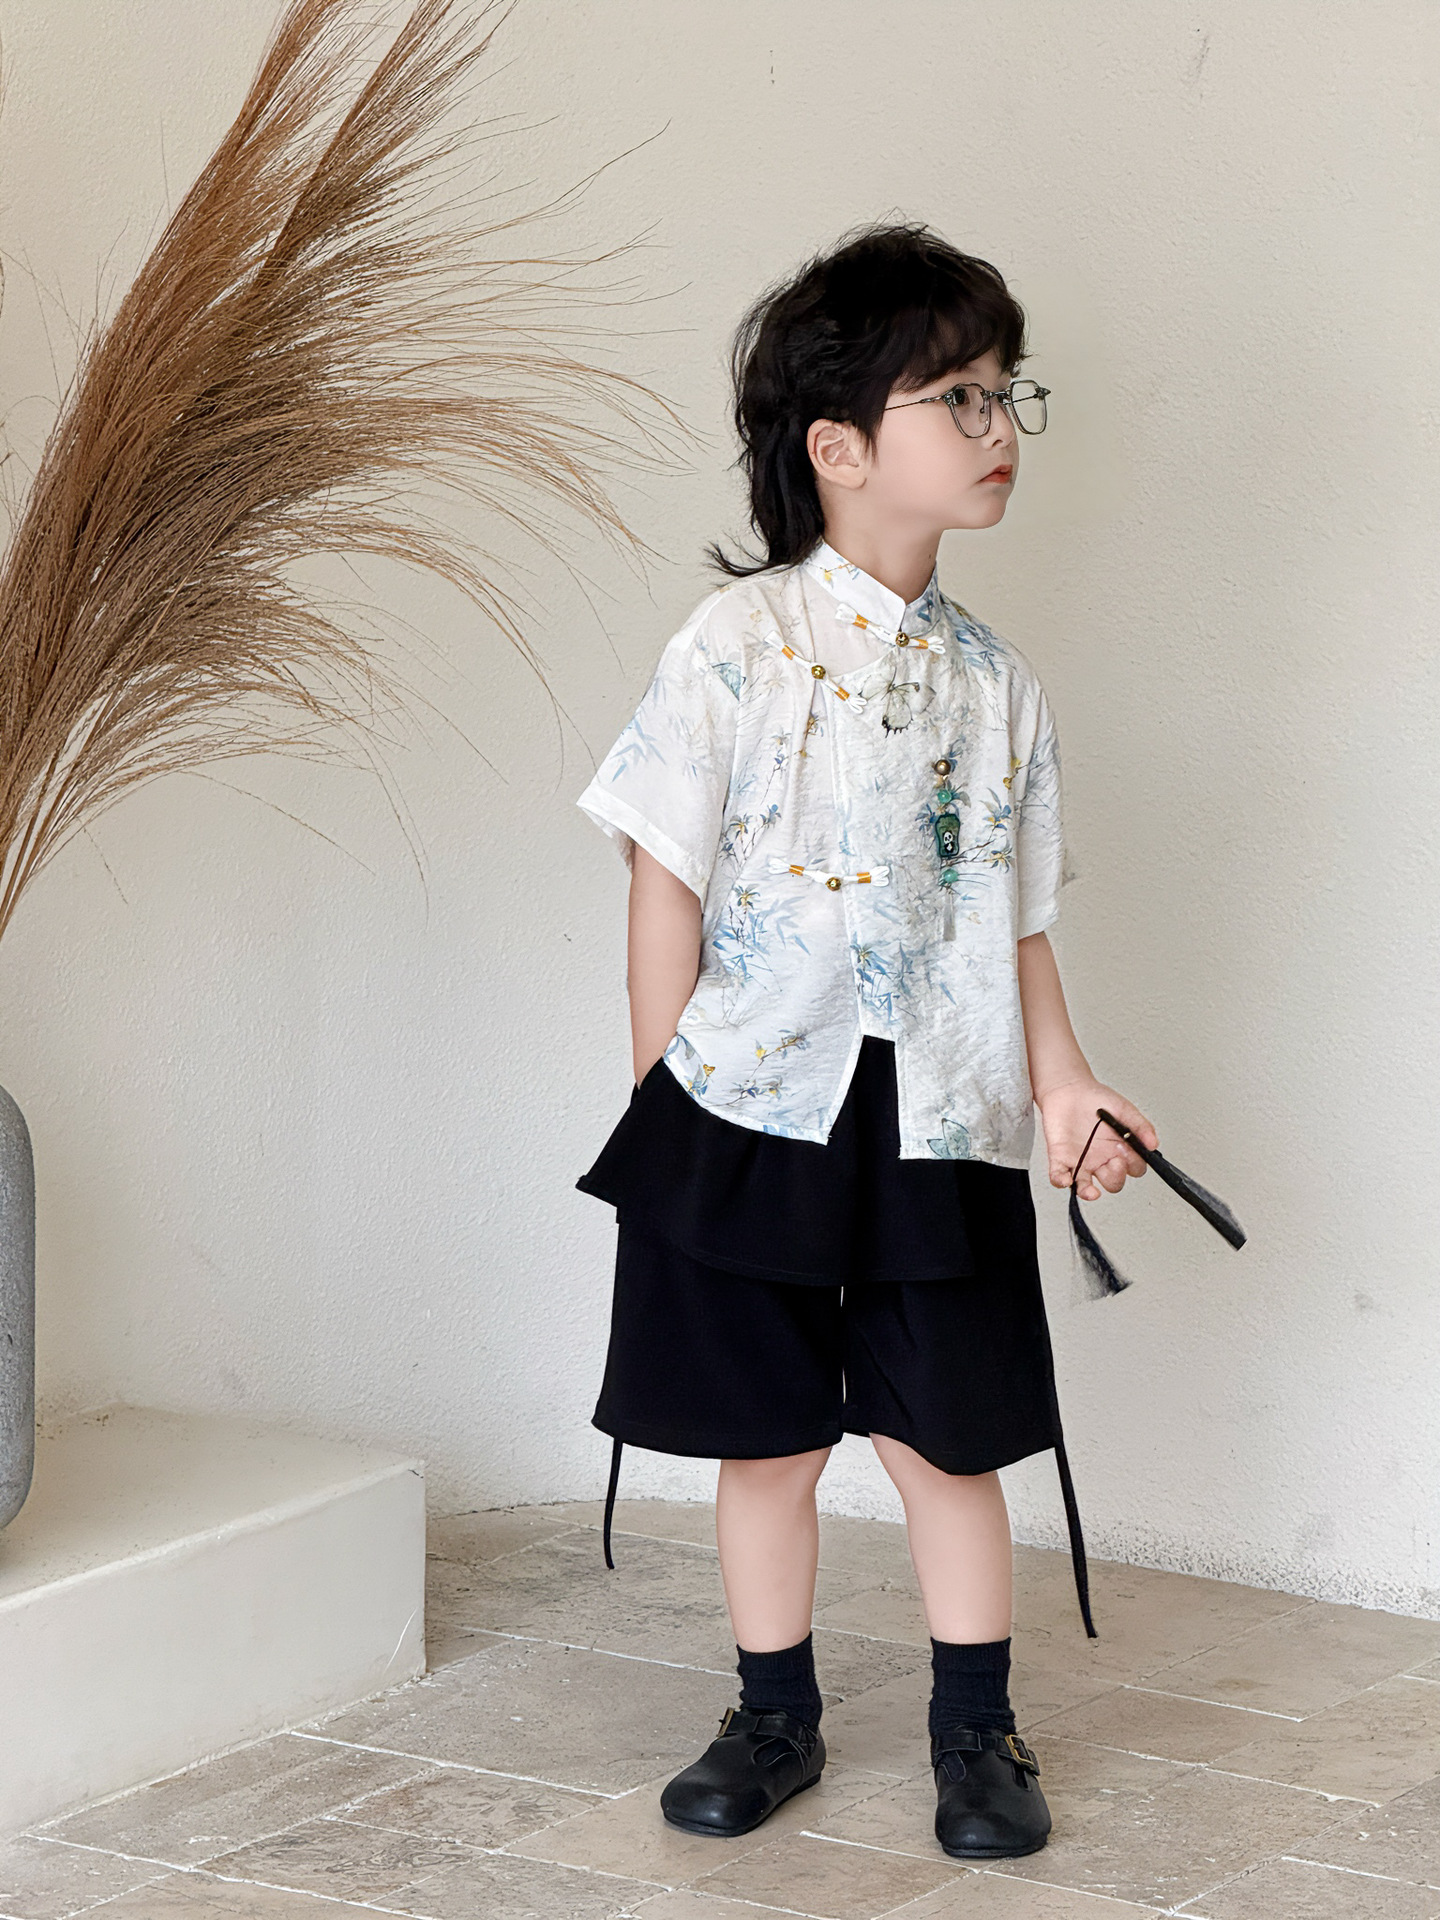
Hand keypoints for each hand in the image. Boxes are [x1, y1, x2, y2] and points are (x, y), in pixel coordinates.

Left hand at [1036, 1079, 1158, 1200]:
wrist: (1069, 1087)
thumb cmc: (1096, 1100)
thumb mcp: (1125, 1110)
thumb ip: (1140, 1126)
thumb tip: (1154, 1144)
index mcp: (1119, 1150)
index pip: (1133, 1169)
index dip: (1133, 1165)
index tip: (1129, 1152)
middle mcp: (1101, 1160)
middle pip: (1113, 1182)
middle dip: (1116, 1177)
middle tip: (1115, 1161)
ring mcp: (1081, 1161)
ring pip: (1085, 1186)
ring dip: (1088, 1193)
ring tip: (1092, 1191)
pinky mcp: (1060, 1158)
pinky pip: (1059, 1175)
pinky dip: (1061, 1180)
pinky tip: (1065, 1179)